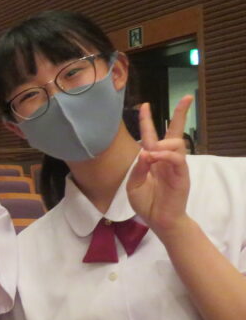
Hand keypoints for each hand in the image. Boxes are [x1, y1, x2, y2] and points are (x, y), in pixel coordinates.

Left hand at [127, 96, 191, 237]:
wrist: (159, 220)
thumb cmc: (146, 202)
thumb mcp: (134, 184)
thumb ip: (138, 168)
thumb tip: (146, 152)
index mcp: (153, 159)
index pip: (152, 135)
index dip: (147, 120)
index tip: (144, 104)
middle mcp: (166, 159)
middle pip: (175, 132)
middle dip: (180, 114)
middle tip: (187, 98)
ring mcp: (176, 166)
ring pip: (177, 143)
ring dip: (163, 144)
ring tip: (151, 154)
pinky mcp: (182, 175)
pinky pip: (177, 159)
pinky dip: (166, 155)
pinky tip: (155, 158)